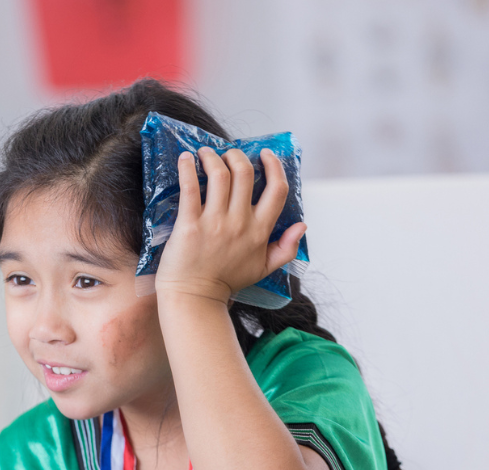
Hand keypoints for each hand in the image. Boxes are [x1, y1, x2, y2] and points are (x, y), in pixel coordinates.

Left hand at [154, 147, 305, 303]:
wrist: (195, 298)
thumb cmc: (226, 282)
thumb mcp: (264, 268)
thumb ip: (287, 248)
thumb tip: (302, 225)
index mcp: (260, 231)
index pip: (277, 190)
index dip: (274, 166)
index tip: (265, 154)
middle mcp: (240, 223)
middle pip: (245, 174)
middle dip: (238, 156)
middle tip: (228, 154)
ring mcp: (214, 223)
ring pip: (219, 175)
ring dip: (212, 157)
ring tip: (206, 153)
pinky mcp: (189, 225)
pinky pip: (190, 188)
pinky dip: (187, 168)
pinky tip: (185, 159)